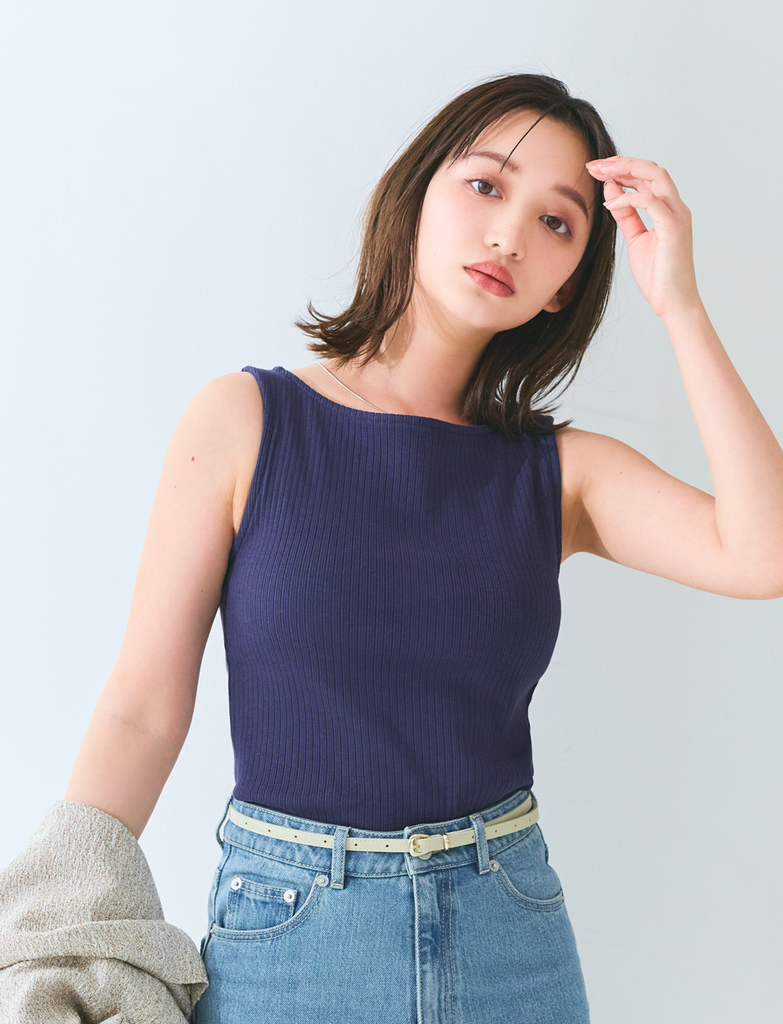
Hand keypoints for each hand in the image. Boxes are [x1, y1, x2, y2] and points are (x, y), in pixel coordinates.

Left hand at [585, 156, 701, 322]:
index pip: (646, 177)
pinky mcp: (673, 227)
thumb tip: (611, 191)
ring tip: (600, 173)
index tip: (595, 169)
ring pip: (656, 176)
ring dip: (626, 170)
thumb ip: (626, 215)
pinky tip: (610, 202)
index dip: (621, 168)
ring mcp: (676, 215)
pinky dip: (629, 197)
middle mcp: (675, 207)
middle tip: (593, 164)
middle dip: (621, 163)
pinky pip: (651, 201)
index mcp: (667, 209)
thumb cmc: (657, 275)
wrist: (672, 303)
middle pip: (651, 169)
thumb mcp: (635, 240)